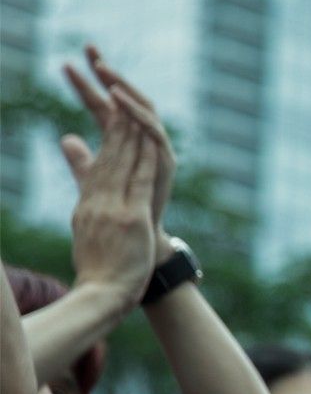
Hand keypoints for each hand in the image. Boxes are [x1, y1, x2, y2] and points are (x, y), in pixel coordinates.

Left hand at [62, 47, 175, 243]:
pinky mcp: (165, 158)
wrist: (140, 243)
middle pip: (124, 97)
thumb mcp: (94, 181)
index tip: (66, 64)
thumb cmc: (121, 214)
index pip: (102, 105)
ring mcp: (155, 147)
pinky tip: (116, 98)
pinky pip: (151, 127)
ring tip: (102, 68)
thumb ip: (81, 160)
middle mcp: (142, 139)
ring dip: (121, 86)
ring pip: (141, 107)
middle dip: (107, 73)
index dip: (86, 86)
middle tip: (89, 49)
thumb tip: (65, 139)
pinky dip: (134, 111)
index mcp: (123, 142)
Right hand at [68, 103, 160, 307]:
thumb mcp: (85, 228)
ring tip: (136, 110)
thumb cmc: (98, 265)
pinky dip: (146, 161)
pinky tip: (153, 143)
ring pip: (124, 165)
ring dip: (131, 136)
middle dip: (117, 126)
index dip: (108, 137)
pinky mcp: (131, 220)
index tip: (115, 113)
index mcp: (87, 205)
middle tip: (122, 97)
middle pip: (109, 158)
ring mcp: (114, 211)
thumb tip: (75, 189)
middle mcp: (97, 204)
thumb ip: (82, 201)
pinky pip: (140, 184)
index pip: (99, 164)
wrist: (102, 295)